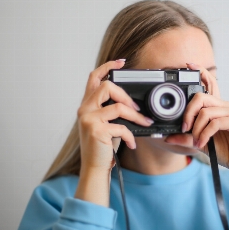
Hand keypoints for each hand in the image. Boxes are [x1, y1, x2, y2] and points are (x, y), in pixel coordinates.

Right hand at [74, 59, 152, 205]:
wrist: (94, 167)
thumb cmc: (102, 145)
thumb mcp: (106, 123)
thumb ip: (112, 109)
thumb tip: (133, 102)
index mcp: (87, 104)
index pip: (94, 77)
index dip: (107, 66)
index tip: (122, 62)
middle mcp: (84, 109)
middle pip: (107, 87)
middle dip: (127, 96)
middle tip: (137, 108)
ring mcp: (89, 119)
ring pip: (118, 106)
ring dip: (136, 116)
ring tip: (144, 124)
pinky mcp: (96, 131)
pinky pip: (121, 126)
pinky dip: (131, 135)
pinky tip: (132, 143)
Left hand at [165, 63, 228, 208]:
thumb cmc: (225, 150)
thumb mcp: (200, 143)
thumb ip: (186, 138)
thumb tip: (168, 137)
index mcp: (217, 107)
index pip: (209, 84)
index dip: (201, 73)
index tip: (188, 65)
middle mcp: (225, 106)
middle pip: (201, 97)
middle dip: (188, 113)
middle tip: (184, 128)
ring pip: (206, 112)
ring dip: (196, 129)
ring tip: (196, 142)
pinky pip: (215, 123)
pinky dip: (205, 134)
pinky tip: (202, 143)